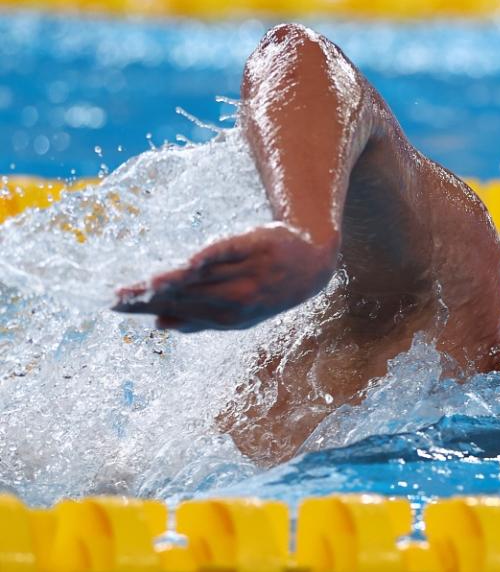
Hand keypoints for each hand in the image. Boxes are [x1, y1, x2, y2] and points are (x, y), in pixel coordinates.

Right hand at [113, 223, 336, 331]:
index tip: (115, 307)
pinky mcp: (257, 246)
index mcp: (227, 318)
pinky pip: (232, 252)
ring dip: (175, 283)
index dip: (147, 310)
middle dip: (150, 298)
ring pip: (205, 279)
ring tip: (146, 285)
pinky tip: (191, 263)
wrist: (312, 264)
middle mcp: (237, 299)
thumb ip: (200, 317)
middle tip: (116, 296)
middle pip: (187, 297)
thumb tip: (160, 325)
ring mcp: (248, 273)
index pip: (179, 312)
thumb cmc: (266, 287)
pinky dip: (212, 257)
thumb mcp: (237, 310)